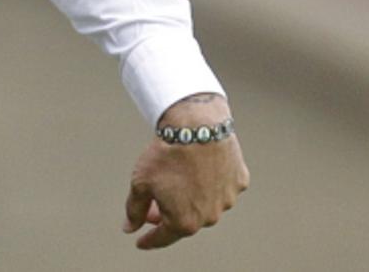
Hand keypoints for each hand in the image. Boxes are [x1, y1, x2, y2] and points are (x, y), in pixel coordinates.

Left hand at [122, 93, 248, 249]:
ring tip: (176, 181)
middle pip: (185, 220)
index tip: (140, 241)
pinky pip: (222, 186)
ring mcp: (227, 199)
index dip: (149, 240)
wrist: (195, 126)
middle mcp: (210, 216)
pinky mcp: (239, 181)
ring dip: (190, 198)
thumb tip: (130, 227)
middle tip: (153, 205)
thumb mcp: (140, 183)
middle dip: (167, 215)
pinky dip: (210, 182)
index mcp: (184, 222)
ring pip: (205, 204)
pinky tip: (198, 168)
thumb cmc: (166, 155)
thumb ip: (135, 209)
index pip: (163, 238)